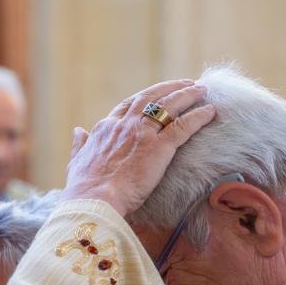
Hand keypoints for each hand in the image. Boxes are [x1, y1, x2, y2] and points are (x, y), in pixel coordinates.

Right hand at [63, 80, 215, 216]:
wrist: (94, 201)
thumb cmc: (83, 189)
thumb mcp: (76, 162)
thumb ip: (79, 144)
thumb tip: (77, 130)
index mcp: (105, 128)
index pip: (128, 105)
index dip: (145, 98)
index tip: (157, 94)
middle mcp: (124, 125)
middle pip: (150, 98)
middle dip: (169, 88)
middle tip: (186, 83)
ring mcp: (142, 134)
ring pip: (169, 106)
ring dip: (187, 95)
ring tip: (202, 89)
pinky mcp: (159, 148)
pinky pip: (183, 126)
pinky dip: (198, 116)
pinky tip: (209, 111)